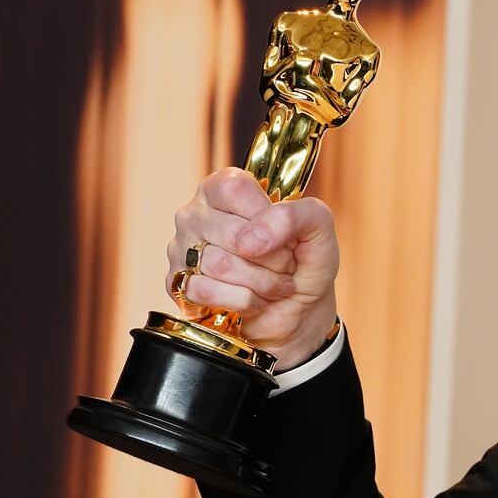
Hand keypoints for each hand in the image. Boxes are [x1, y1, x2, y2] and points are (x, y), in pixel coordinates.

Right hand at [167, 166, 339, 369]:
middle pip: (232, 234)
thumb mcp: (318, 227)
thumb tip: (254, 239)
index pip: (235, 189)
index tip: (286, 234)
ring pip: (219, 265)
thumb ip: (297, 214)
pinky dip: (243, 301)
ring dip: (262, 282)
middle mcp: (196, 214)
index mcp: (224, 188)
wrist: (299, 309)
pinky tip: (254, 300)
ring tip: (275, 284)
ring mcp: (182, 249)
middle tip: (286, 265)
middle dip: (274, 258)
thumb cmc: (304, 260)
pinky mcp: (179, 284)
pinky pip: (205, 291)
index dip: (267, 216)